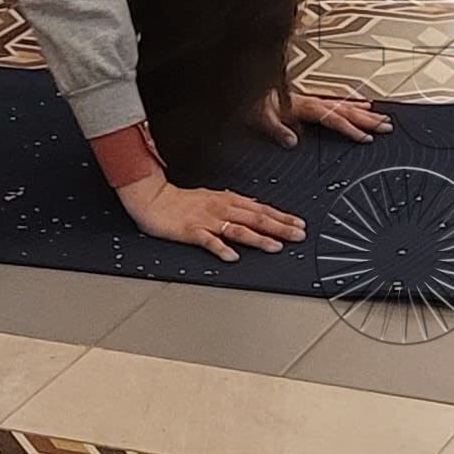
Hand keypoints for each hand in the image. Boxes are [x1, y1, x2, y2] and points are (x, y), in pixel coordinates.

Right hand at [121, 169, 304, 258]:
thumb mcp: (213, 196)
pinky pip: (209, 241)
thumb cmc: (182, 200)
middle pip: (256, 218)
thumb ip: (235, 203)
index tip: (299, 224)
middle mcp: (222, 208)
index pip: (261, 209)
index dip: (282, 217)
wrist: (154, 199)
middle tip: (298, 236)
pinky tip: (233, 257)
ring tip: (275, 247)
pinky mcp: (192, 231)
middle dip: (280, 228)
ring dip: (258, 239)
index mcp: (228, 200)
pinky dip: (221, 249)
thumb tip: (255, 206)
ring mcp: (207, 220)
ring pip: (238, 229)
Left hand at [260, 86, 391, 140]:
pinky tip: (362, 105)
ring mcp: (312, 99)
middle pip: (345, 110)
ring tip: (382, 117)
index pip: (334, 118)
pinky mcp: (310, 100)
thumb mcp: (260, 118)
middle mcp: (311, 101)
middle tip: (387, 127)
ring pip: (344, 105)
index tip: (367, 139)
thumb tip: (292, 141)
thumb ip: (277, 129)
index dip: (351, 129)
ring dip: (364, 112)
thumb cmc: (252, 103)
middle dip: (368, 120)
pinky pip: (337, 102)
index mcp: (304, 105)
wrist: (246, 86)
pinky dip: (353, 104)